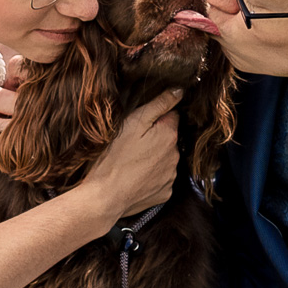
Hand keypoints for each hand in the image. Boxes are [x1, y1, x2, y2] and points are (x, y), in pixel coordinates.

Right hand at [78, 89, 182, 221]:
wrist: (106, 196)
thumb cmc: (115, 157)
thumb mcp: (133, 122)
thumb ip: (159, 105)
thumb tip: (180, 90)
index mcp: (169, 135)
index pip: (172, 116)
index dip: (157, 117)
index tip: (142, 124)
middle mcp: (176, 155)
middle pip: (169, 139)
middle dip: (156, 138)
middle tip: (133, 143)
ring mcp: (171, 176)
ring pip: (166, 159)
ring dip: (154, 157)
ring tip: (132, 161)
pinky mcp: (164, 193)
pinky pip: (161, 179)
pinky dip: (152, 177)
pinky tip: (136, 177)